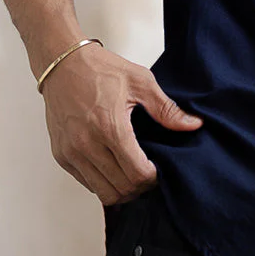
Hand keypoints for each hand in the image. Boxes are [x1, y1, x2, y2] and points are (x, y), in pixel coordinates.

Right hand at [41, 44, 202, 205]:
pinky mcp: (61, 155)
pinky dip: (102, 182)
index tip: (158, 170)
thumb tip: (193, 124)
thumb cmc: (100, 69)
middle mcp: (87, 144)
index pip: (136, 173)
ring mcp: (71, 152)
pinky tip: (113, 168)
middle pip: (121, 188)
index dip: (153, 178)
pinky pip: (86, 183)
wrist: (63, 63)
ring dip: (122, 190)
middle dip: (140, 187)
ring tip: (132, 174)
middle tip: (149, 175)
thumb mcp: (141, 82)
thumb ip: (167, 109)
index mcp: (110, 127)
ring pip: (102, 192)